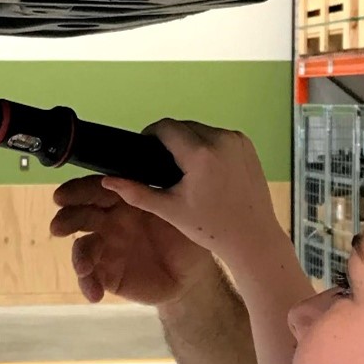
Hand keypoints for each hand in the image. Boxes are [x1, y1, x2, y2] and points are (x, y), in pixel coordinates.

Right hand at [50, 173, 216, 306]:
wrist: (194, 274)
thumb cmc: (186, 234)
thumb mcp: (176, 214)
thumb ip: (151, 198)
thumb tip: (125, 182)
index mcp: (123, 199)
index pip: (96, 190)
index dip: (77, 192)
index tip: (61, 196)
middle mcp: (109, 221)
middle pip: (81, 216)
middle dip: (67, 220)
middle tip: (58, 227)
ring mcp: (106, 248)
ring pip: (82, 248)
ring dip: (78, 257)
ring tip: (83, 268)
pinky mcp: (107, 274)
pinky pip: (91, 278)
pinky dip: (88, 285)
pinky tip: (95, 294)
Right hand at [102, 120, 283, 272]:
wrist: (253, 237)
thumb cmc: (212, 229)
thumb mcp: (170, 210)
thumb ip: (137, 193)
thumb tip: (110, 180)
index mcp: (201, 155)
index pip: (166, 127)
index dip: (150, 134)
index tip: (145, 146)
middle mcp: (221, 141)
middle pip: (183, 126)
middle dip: (171, 139)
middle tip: (164, 164)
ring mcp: (237, 141)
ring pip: (201, 129)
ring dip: (190, 141)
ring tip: (186, 169)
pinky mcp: (247, 144)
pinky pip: (219, 136)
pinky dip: (209, 146)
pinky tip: (207, 169)